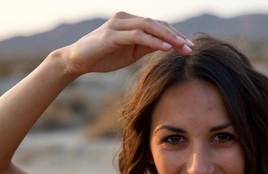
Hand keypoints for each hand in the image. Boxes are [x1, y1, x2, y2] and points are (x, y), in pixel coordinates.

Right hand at [61, 11, 192, 74]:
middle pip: (157, 24)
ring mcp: (118, 25)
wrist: (78, 60)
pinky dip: (153, 41)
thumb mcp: (131, 52)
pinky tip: (165, 49)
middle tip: (189, 47)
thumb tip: (166, 47)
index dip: (174, 35)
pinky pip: (137, 36)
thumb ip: (146, 47)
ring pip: (149, 26)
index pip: (158, 26)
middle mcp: (125, 18)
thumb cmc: (104, 56)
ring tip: (182, 47)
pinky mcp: (112, 35)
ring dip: (168, 37)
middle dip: (175, 36)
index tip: (188, 47)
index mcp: (131, 22)